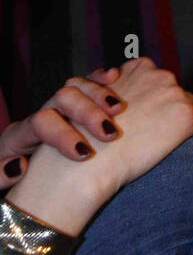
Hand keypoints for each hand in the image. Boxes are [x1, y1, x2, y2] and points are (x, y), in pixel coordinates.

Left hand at [1, 66, 124, 187]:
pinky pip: (84, 86)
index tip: (84, 153)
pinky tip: (114, 77)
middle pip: (62, 99)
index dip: (63, 134)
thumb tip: (19, 165)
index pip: (42, 123)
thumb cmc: (4, 177)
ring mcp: (55, 109)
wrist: (10, 169)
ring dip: (99, 93)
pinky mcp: (69, 110)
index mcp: (18, 135)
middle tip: (110, 131)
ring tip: (120, 107)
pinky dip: (99, 80)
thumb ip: (0, 175)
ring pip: (76, 88)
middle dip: (88, 111)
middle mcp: (38, 116)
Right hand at [5, 58, 192, 233]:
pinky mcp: (187, 116)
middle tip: (156, 128)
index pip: (157, 77)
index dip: (153, 96)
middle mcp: (159, 75)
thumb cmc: (89, 137)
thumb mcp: (97, 98)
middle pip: (174, 89)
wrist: (91, 163)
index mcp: (139, 68)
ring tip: (169, 136)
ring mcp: (174, 95)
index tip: (149, 112)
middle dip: (168, 105)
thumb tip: (127, 100)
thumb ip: (117, 90)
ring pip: (190, 101)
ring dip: (183, 116)